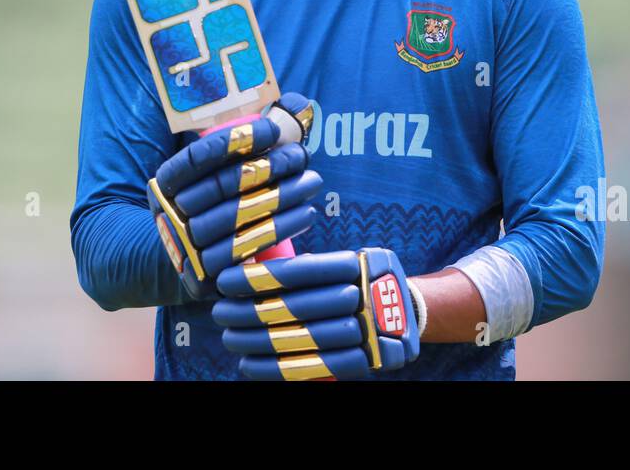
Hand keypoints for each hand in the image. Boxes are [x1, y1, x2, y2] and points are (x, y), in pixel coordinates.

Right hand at [148, 93, 320, 300]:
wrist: (171, 263)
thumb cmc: (205, 205)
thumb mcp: (207, 175)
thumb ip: (244, 140)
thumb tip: (296, 104)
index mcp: (162, 185)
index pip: (197, 157)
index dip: (236, 141)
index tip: (273, 129)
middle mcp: (169, 216)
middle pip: (224, 186)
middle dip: (270, 166)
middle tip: (301, 154)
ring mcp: (185, 250)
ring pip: (240, 216)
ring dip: (283, 196)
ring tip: (312, 180)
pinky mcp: (207, 278)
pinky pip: (249, 247)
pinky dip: (282, 228)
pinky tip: (305, 213)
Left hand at [213, 248, 419, 379]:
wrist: (409, 313)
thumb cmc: (360, 280)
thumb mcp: (346, 260)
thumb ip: (310, 264)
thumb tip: (253, 266)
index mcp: (358, 263)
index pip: (300, 271)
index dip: (259, 278)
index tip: (226, 282)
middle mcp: (366, 296)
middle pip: (297, 307)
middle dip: (251, 311)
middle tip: (220, 313)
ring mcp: (370, 331)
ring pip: (303, 340)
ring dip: (258, 342)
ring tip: (230, 338)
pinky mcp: (367, 361)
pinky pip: (316, 369)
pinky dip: (278, 370)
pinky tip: (250, 366)